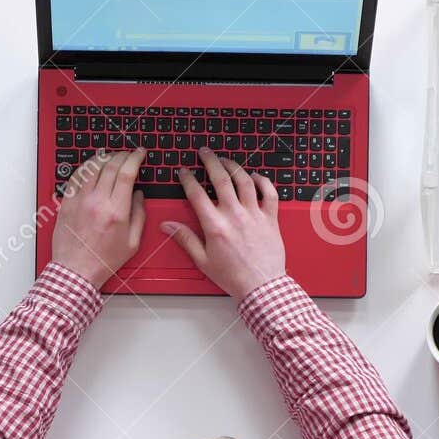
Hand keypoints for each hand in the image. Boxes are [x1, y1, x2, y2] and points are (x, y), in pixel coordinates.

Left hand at [51, 148, 147, 288]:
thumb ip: (139, 215)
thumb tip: (138, 195)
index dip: (135, 158)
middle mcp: (97, 202)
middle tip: (128, 154)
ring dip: (104, 157)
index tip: (140, 153)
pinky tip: (92, 167)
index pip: (126, 173)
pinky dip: (86, 167)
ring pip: (91, 166)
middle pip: (110, 165)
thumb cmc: (103, 261)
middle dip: (122, 154)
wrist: (76, 271)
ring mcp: (79, 201)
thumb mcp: (132, 242)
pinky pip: (76, 177)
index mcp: (116, 211)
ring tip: (111, 157)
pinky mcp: (66, 203)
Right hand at [164, 148, 286, 298]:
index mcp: (215, 225)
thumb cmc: (233, 276)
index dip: (188, 179)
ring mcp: (254, 214)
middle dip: (210, 161)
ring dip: (234, 166)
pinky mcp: (270, 218)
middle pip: (221, 179)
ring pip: (244, 181)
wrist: (261, 286)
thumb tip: (168, 226)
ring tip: (226, 160)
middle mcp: (234, 215)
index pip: (197, 194)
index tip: (183, 172)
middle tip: (205, 152)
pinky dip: (263, 181)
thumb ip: (185, 239)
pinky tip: (255, 176)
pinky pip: (269, 192)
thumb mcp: (203, 261)